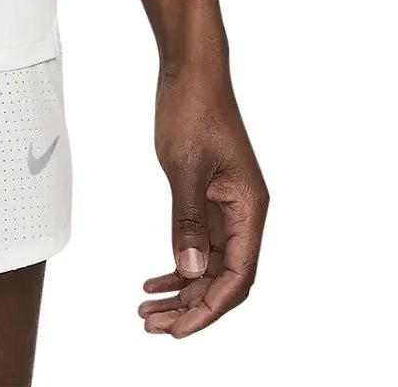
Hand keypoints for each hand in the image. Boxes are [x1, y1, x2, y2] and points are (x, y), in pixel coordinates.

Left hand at [137, 64, 268, 337]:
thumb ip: (187, 221)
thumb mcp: (184, 167)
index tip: (179, 328)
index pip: (238, 275)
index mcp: (250, 206)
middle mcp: (244, 211)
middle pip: (224, 277)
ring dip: (182, 289)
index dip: (210, 307)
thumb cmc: (193, 107)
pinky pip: (198, 242)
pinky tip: (155, 278)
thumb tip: (189, 269)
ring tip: (147, 309)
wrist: (191, 69)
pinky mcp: (209, 196)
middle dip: (191, 306)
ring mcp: (226, 205)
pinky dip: (178, 263)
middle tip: (153, 324)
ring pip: (209, 263)